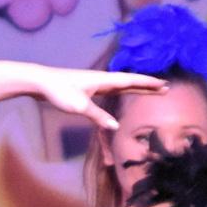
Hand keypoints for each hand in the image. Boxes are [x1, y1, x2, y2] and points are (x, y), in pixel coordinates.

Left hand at [35, 67, 164, 131]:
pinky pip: (111, 89)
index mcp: (103, 80)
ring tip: (150, 91)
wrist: (41, 81)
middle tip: (165, 88)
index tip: (163, 84)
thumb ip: (98, 116)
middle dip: (147, 86)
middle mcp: (102, 79)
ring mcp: (95, 83)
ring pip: (121, 85)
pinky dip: (122, 91)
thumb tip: (115, 126)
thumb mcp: (80, 106)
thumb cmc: (60, 91)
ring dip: (136, 88)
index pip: (130, 81)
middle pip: (129, 82)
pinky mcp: (88, 88)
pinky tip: (123, 94)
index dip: (147, 83)